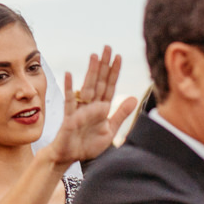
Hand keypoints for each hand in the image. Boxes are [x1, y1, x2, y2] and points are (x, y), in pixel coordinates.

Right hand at [46, 46, 137, 165]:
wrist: (69, 156)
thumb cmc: (88, 144)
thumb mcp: (109, 131)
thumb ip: (120, 114)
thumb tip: (134, 97)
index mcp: (101, 108)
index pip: (109, 87)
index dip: (114, 72)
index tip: (118, 57)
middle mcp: (91, 105)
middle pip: (99, 82)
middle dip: (104, 65)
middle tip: (107, 47)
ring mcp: (80, 109)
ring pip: (87, 87)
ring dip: (90, 72)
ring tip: (94, 56)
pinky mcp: (69, 116)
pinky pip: (69, 100)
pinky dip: (69, 88)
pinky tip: (69, 75)